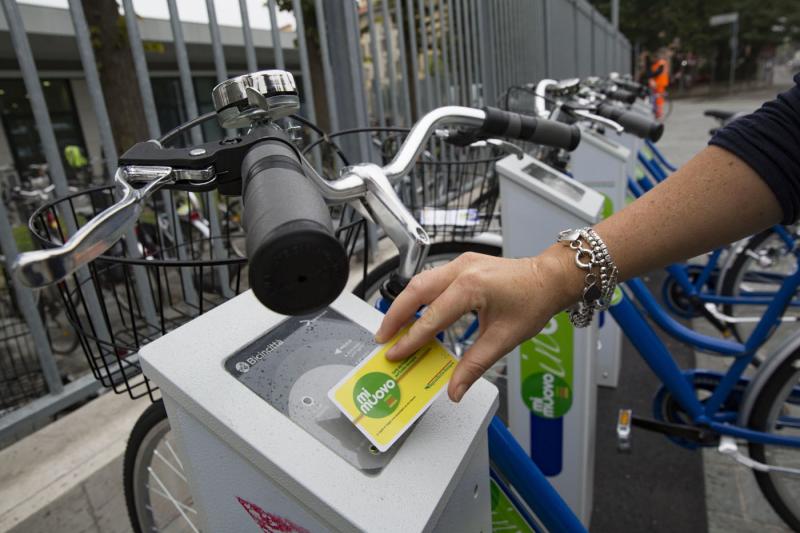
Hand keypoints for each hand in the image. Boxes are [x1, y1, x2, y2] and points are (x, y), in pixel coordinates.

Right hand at [375, 248, 577, 401]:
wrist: (550, 279)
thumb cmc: (533, 302)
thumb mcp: (504, 339)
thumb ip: (474, 365)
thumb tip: (455, 389)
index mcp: (471, 287)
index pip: (431, 318)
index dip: (410, 339)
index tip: (395, 353)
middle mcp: (462, 270)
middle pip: (415, 291)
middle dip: (395, 315)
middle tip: (382, 338)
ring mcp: (461, 264)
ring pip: (420, 282)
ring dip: (404, 304)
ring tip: (393, 327)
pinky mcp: (462, 264)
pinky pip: (432, 279)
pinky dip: (419, 296)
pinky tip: (415, 312)